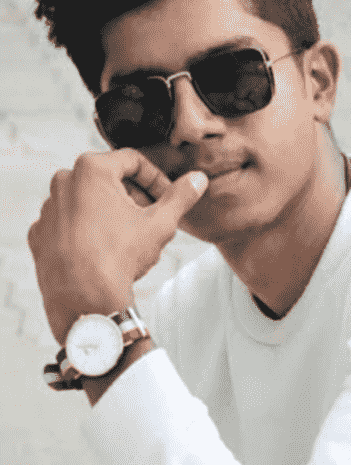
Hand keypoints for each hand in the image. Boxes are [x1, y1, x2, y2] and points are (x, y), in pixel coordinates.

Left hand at [27, 148, 207, 345]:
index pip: (134, 161)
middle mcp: (63, 182)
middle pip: (110, 180)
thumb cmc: (120, 258)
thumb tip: (198, 179)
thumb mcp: (161, 223)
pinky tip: (106, 250)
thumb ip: (181, 196)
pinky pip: (71, 223)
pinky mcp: (39, 233)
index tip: (167, 197)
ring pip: (90, 201)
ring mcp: (48, 209)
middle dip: (136, 196)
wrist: (84, 303)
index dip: (157, 178)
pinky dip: (89, 230)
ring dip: (114, 213)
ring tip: (131, 238)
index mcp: (91, 169)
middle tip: (152, 219)